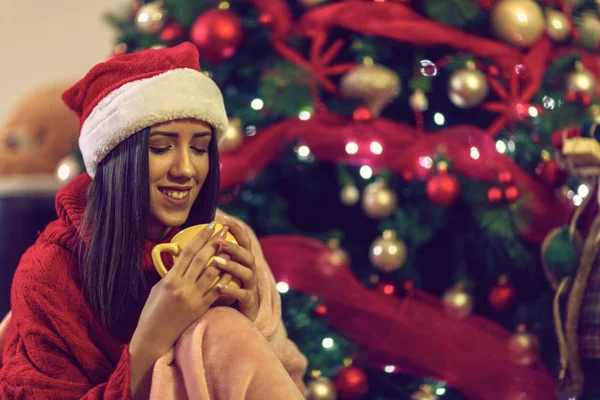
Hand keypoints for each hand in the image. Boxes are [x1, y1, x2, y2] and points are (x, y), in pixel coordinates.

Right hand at [130, 222, 230, 390]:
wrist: (153, 338)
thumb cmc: (152, 312)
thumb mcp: (158, 288)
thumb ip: (171, 274)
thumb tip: (181, 260)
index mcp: (170, 279)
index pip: (187, 252)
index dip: (200, 236)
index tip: (210, 225)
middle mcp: (182, 286)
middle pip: (202, 259)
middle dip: (214, 242)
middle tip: (224, 230)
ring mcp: (192, 298)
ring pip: (212, 273)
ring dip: (223, 258)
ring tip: (232, 247)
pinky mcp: (200, 309)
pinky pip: (216, 291)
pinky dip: (225, 279)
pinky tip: (233, 270)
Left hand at [213, 217, 258, 321]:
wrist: (238, 316)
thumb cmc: (224, 292)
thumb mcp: (220, 273)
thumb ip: (213, 259)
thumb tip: (192, 242)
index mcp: (242, 262)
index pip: (243, 242)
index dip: (237, 231)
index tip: (226, 221)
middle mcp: (249, 271)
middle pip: (247, 255)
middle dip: (234, 247)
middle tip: (220, 241)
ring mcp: (249, 286)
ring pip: (246, 272)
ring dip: (232, 266)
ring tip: (217, 262)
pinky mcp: (248, 301)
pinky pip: (242, 294)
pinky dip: (231, 289)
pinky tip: (219, 287)